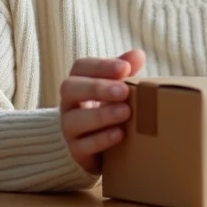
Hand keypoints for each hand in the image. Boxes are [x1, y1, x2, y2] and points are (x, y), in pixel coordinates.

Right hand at [59, 49, 146, 175]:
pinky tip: (120, 133)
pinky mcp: (76, 152)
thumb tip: (138, 55)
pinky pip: (82, 146)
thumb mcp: (118, 87)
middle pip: (69, 89)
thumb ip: (125, 70)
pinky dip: (102, 139)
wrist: (101, 146)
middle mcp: (68, 103)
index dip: (102, 66)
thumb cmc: (110, 107)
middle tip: (124, 91)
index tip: (125, 68)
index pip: (81, 67)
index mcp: (79, 82)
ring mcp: (69, 128)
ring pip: (74, 120)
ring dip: (101, 115)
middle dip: (97, 88)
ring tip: (126, 112)